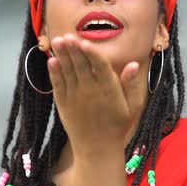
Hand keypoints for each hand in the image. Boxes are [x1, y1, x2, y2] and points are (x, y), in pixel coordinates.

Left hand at [47, 33, 145, 157]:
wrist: (97, 150)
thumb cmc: (117, 126)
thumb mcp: (131, 106)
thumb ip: (130, 84)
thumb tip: (134, 64)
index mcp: (109, 90)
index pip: (100, 66)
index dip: (92, 53)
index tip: (84, 41)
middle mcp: (91, 92)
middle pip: (81, 65)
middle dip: (73, 49)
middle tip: (66, 35)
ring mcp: (75, 98)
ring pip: (68, 72)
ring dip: (62, 55)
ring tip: (58, 40)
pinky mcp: (64, 104)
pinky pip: (58, 85)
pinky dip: (54, 73)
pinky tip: (52, 60)